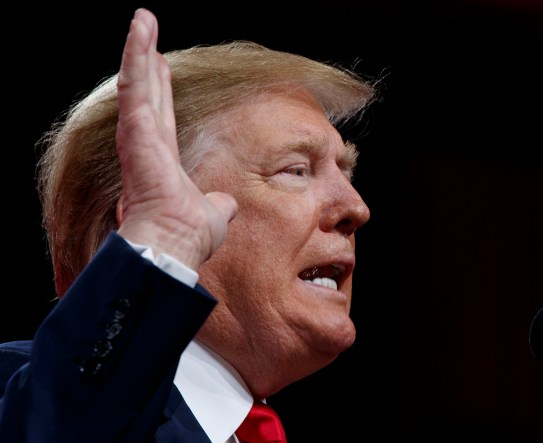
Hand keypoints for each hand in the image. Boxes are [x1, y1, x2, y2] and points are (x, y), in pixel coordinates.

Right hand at [114, 8, 236, 269]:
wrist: (176, 243)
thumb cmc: (189, 235)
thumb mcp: (213, 213)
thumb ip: (219, 203)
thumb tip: (227, 204)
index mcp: (162, 159)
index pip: (161, 115)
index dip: (161, 88)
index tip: (162, 64)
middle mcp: (147, 143)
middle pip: (147, 91)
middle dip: (146, 59)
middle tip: (145, 28)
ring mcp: (138, 134)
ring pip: (137, 82)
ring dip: (139, 47)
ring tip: (142, 17)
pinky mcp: (136, 129)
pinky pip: (135, 84)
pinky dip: (135, 54)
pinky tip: (140, 28)